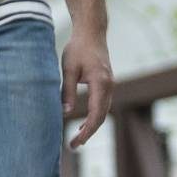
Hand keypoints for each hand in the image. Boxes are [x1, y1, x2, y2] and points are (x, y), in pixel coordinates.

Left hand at [61, 27, 112, 147]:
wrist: (92, 31)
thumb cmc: (78, 48)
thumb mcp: (68, 70)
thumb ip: (67, 92)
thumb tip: (66, 114)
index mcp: (101, 83)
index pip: (96, 115)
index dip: (86, 132)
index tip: (74, 142)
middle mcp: (109, 86)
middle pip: (102, 117)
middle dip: (89, 133)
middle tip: (73, 145)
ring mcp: (110, 85)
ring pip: (104, 112)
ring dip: (92, 126)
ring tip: (77, 138)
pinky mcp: (107, 83)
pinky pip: (103, 104)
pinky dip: (95, 116)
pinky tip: (84, 124)